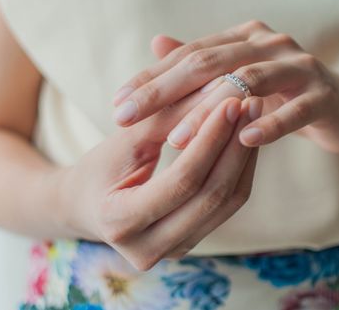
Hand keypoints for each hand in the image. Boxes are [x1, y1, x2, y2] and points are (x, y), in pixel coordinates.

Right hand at [59, 85, 261, 269]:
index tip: (231, 101)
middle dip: (235, 146)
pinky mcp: (191, 242)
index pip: (182, 181)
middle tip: (251, 103)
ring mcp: (173, 251)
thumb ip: (165, 117)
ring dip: (244, 156)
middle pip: (211, 196)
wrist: (85, 205)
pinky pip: (226, 206)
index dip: (211, 139)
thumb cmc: (98, 168)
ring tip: (253, 115)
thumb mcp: (123, 140)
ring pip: (226, 203)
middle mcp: (148, 249)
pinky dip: (239, 170)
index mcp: (120, 223)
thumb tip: (216, 88)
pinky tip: (245, 138)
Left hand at [112, 19, 338, 153]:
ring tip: (175, 139)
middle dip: (164, 90)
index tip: (118, 104)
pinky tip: (243, 140)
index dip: (151, 78)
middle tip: (128, 116)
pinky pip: (294, 110)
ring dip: (209, 112)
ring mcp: (298, 66)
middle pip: (209, 62)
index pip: (189, 54)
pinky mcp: (323, 95)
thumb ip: (203, 62)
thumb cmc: (284, 95)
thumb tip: (156, 41)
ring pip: (247, 83)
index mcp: (244, 37)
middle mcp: (269, 43)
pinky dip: (269, 124)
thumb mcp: (241, 77)